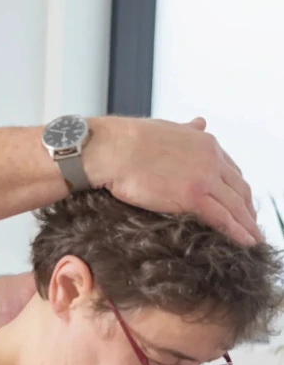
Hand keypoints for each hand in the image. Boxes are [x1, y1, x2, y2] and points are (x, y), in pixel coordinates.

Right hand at [84, 116, 261, 246]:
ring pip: (236, 206)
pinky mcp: (192, 196)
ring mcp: (204, 178)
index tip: (239, 200)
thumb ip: (187, 130)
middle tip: (249, 223)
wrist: (111, 149)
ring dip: (247, 224)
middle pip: (240, 189)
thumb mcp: (167, 128)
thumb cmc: (129, 139)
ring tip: (253, 239)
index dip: (237, 188)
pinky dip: (238, 232)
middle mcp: (211, 159)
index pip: (232, 170)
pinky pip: (223, 218)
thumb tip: (200, 123)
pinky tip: (245, 242)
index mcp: (205, 143)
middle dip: (247, 208)